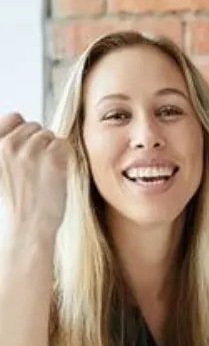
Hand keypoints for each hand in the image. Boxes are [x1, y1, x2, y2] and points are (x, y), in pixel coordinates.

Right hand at [0, 113, 70, 237]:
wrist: (27, 228)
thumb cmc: (16, 205)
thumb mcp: (1, 171)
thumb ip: (7, 150)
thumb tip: (27, 127)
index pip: (15, 117)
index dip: (26, 132)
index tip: (29, 150)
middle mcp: (8, 144)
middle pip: (35, 126)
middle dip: (40, 143)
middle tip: (39, 168)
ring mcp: (30, 151)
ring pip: (50, 136)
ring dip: (53, 152)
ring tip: (46, 174)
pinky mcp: (51, 160)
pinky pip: (64, 145)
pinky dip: (65, 158)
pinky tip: (57, 174)